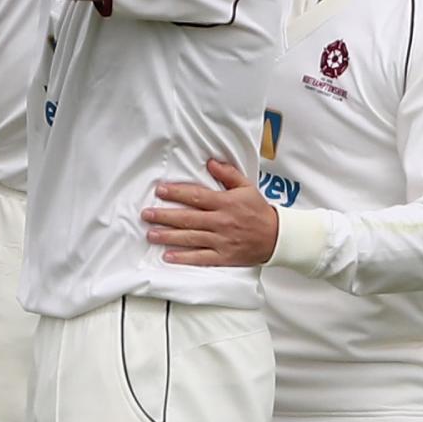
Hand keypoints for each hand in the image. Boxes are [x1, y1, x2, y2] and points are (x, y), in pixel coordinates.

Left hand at [143, 159, 277, 265]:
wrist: (276, 237)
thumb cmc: (259, 211)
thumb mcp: (247, 187)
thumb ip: (228, 174)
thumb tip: (210, 163)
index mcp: (225, 203)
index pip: (196, 196)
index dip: (176, 193)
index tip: (160, 191)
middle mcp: (221, 221)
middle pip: (188, 218)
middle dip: (165, 216)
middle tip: (146, 214)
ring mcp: (221, 240)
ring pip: (191, 238)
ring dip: (168, 236)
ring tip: (151, 234)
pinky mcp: (223, 257)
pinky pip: (201, 258)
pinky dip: (184, 258)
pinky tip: (168, 256)